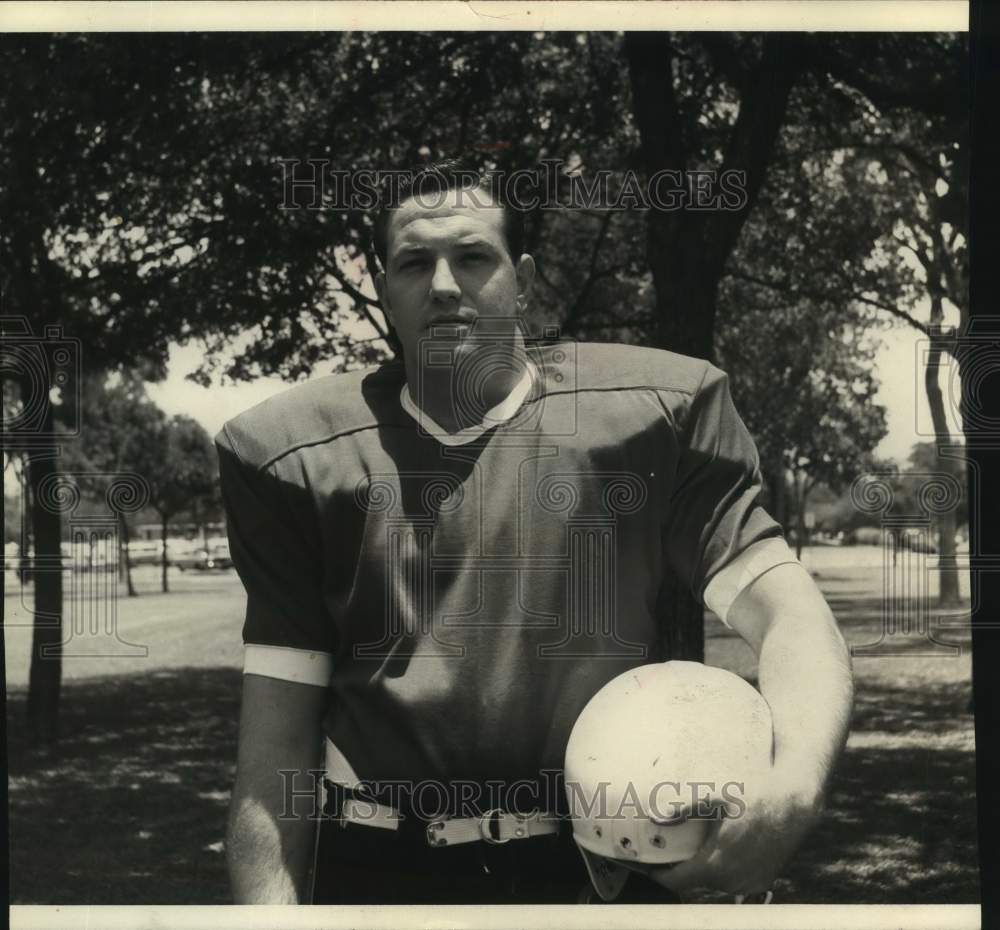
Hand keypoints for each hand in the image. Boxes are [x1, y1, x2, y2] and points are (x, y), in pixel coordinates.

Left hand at [644, 766, 824, 897]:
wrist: (794, 804)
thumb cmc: (754, 797)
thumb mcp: (715, 797)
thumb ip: (685, 807)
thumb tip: (658, 814)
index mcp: (716, 862)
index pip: (679, 882)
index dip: (661, 877)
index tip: (650, 867)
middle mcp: (732, 878)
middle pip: (695, 883)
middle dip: (682, 870)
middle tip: (670, 852)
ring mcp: (749, 881)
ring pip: (715, 883)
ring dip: (704, 871)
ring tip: (695, 850)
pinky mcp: (762, 880)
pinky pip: (734, 881)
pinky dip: (723, 871)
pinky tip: (721, 851)